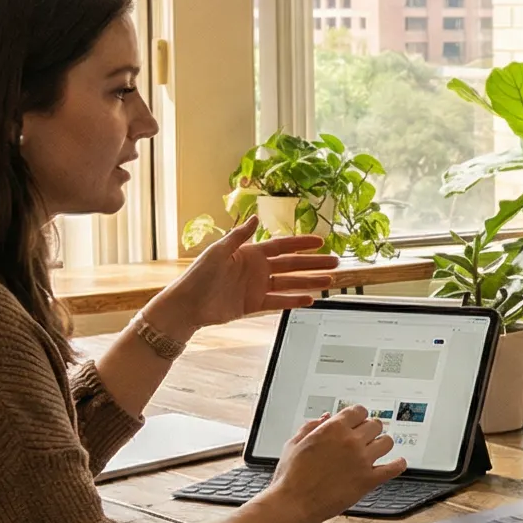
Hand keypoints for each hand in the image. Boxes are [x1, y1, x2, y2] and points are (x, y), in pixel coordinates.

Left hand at [146, 217, 339, 342]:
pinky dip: (293, 300)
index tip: (320, 241)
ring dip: (309, 282)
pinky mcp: (253, 304)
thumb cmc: (198, 275)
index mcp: (250, 253)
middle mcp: (256, 269)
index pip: (282, 246)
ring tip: (328, 281)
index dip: (301, 243)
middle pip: (292, 265)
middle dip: (313, 263)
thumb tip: (254, 218)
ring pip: (289, 283)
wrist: (188, 304)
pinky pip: (278, 302)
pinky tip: (309, 299)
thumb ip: (239, 236)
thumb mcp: (218, 251)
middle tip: (334, 261)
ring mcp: (256, 287)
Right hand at [267, 406, 404, 520]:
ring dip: (382, 444)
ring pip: (387, 442)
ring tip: (378, 448)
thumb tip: (324, 418)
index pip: (358, 411)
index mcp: (333, 429)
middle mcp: (351, 441)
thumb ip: (311, 426)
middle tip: (367, 435)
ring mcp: (362, 460)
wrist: (293, 503)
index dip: (358, 416)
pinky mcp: (368, 480)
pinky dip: (399, 464)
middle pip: (375, 425)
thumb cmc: (290, 477)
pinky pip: (394, 468)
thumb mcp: (294, 443)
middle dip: (370, 429)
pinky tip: (399, 463)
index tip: (358, 420)